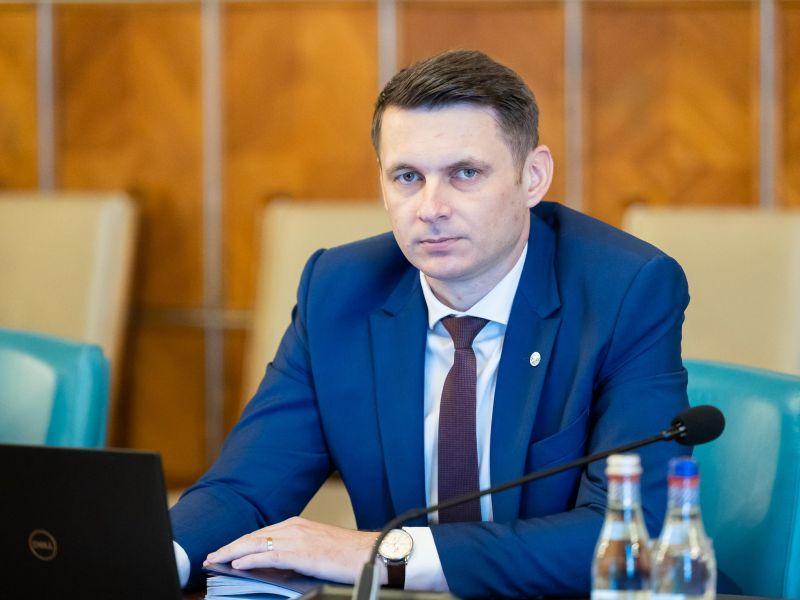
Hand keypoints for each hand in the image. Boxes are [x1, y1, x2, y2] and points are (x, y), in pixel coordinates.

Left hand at [203, 516, 385, 584]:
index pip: (260, 533)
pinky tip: (237, 564)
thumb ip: (293, 553)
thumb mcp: (314, 549)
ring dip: (232, 552)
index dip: (239, 542)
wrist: (368, 552)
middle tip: (211, 556)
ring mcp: (296, 538)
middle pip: (252, 536)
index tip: (223, 551)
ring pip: (255, 543)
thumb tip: (272, 565)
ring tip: (216, 560)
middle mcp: (293, 527)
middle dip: (229, 546)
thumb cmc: (345, 554)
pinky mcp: (300, 552)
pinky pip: (268, 555)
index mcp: (296, 524)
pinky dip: (249, 559)